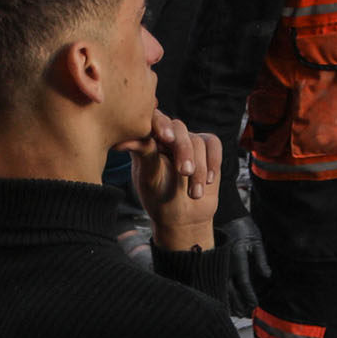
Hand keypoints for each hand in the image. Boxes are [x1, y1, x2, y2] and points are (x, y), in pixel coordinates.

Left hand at [126, 117, 220, 251]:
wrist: (183, 217)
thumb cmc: (159, 199)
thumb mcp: (149, 178)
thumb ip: (144, 155)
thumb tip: (123, 141)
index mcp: (147, 140)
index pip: (152, 120)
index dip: (161, 125)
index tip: (166, 139)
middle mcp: (168, 137)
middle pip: (179, 129)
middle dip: (184, 152)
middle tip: (185, 172)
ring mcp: (188, 142)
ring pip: (198, 141)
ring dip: (199, 169)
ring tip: (194, 193)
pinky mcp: (207, 148)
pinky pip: (213, 145)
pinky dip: (213, 163)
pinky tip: (210, 181)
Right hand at [221, 213, 271, 310]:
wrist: (224, 216)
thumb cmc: (243, 228)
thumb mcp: (256, 242)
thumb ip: (261, 260)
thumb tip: (267, 275)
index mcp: (237, 262)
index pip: (244, 285)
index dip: (250, 297)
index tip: (255, 307)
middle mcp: (225, 267)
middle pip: (231, 293)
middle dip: (239, 305)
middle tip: (247, 315)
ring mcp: (217, 266)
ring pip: (222, 290)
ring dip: (229, 302)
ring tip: (237, 313)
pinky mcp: (213, 264)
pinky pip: (216, 283)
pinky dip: (221, 294)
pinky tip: (225, 301)